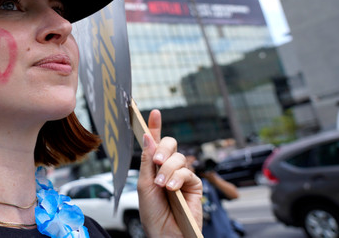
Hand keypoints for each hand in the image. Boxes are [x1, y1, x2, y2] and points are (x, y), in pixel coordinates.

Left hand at [137, 109, 202, 236]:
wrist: (165, 234)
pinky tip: (172, 189)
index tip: (154, 112)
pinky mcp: (194, 185)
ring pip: (178, 158)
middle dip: (163, 149)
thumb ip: (147, 160)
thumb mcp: (144, 184)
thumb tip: (147, 137)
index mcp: (153, 167)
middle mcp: (168, 168)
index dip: (154, 127)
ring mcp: (181, 176)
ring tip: (162, 186)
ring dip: (168, 170)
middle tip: (157, 161)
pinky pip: (188, 172)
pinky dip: (178, 178)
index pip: (154, 143)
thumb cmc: (152, 213)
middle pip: (169, 144)